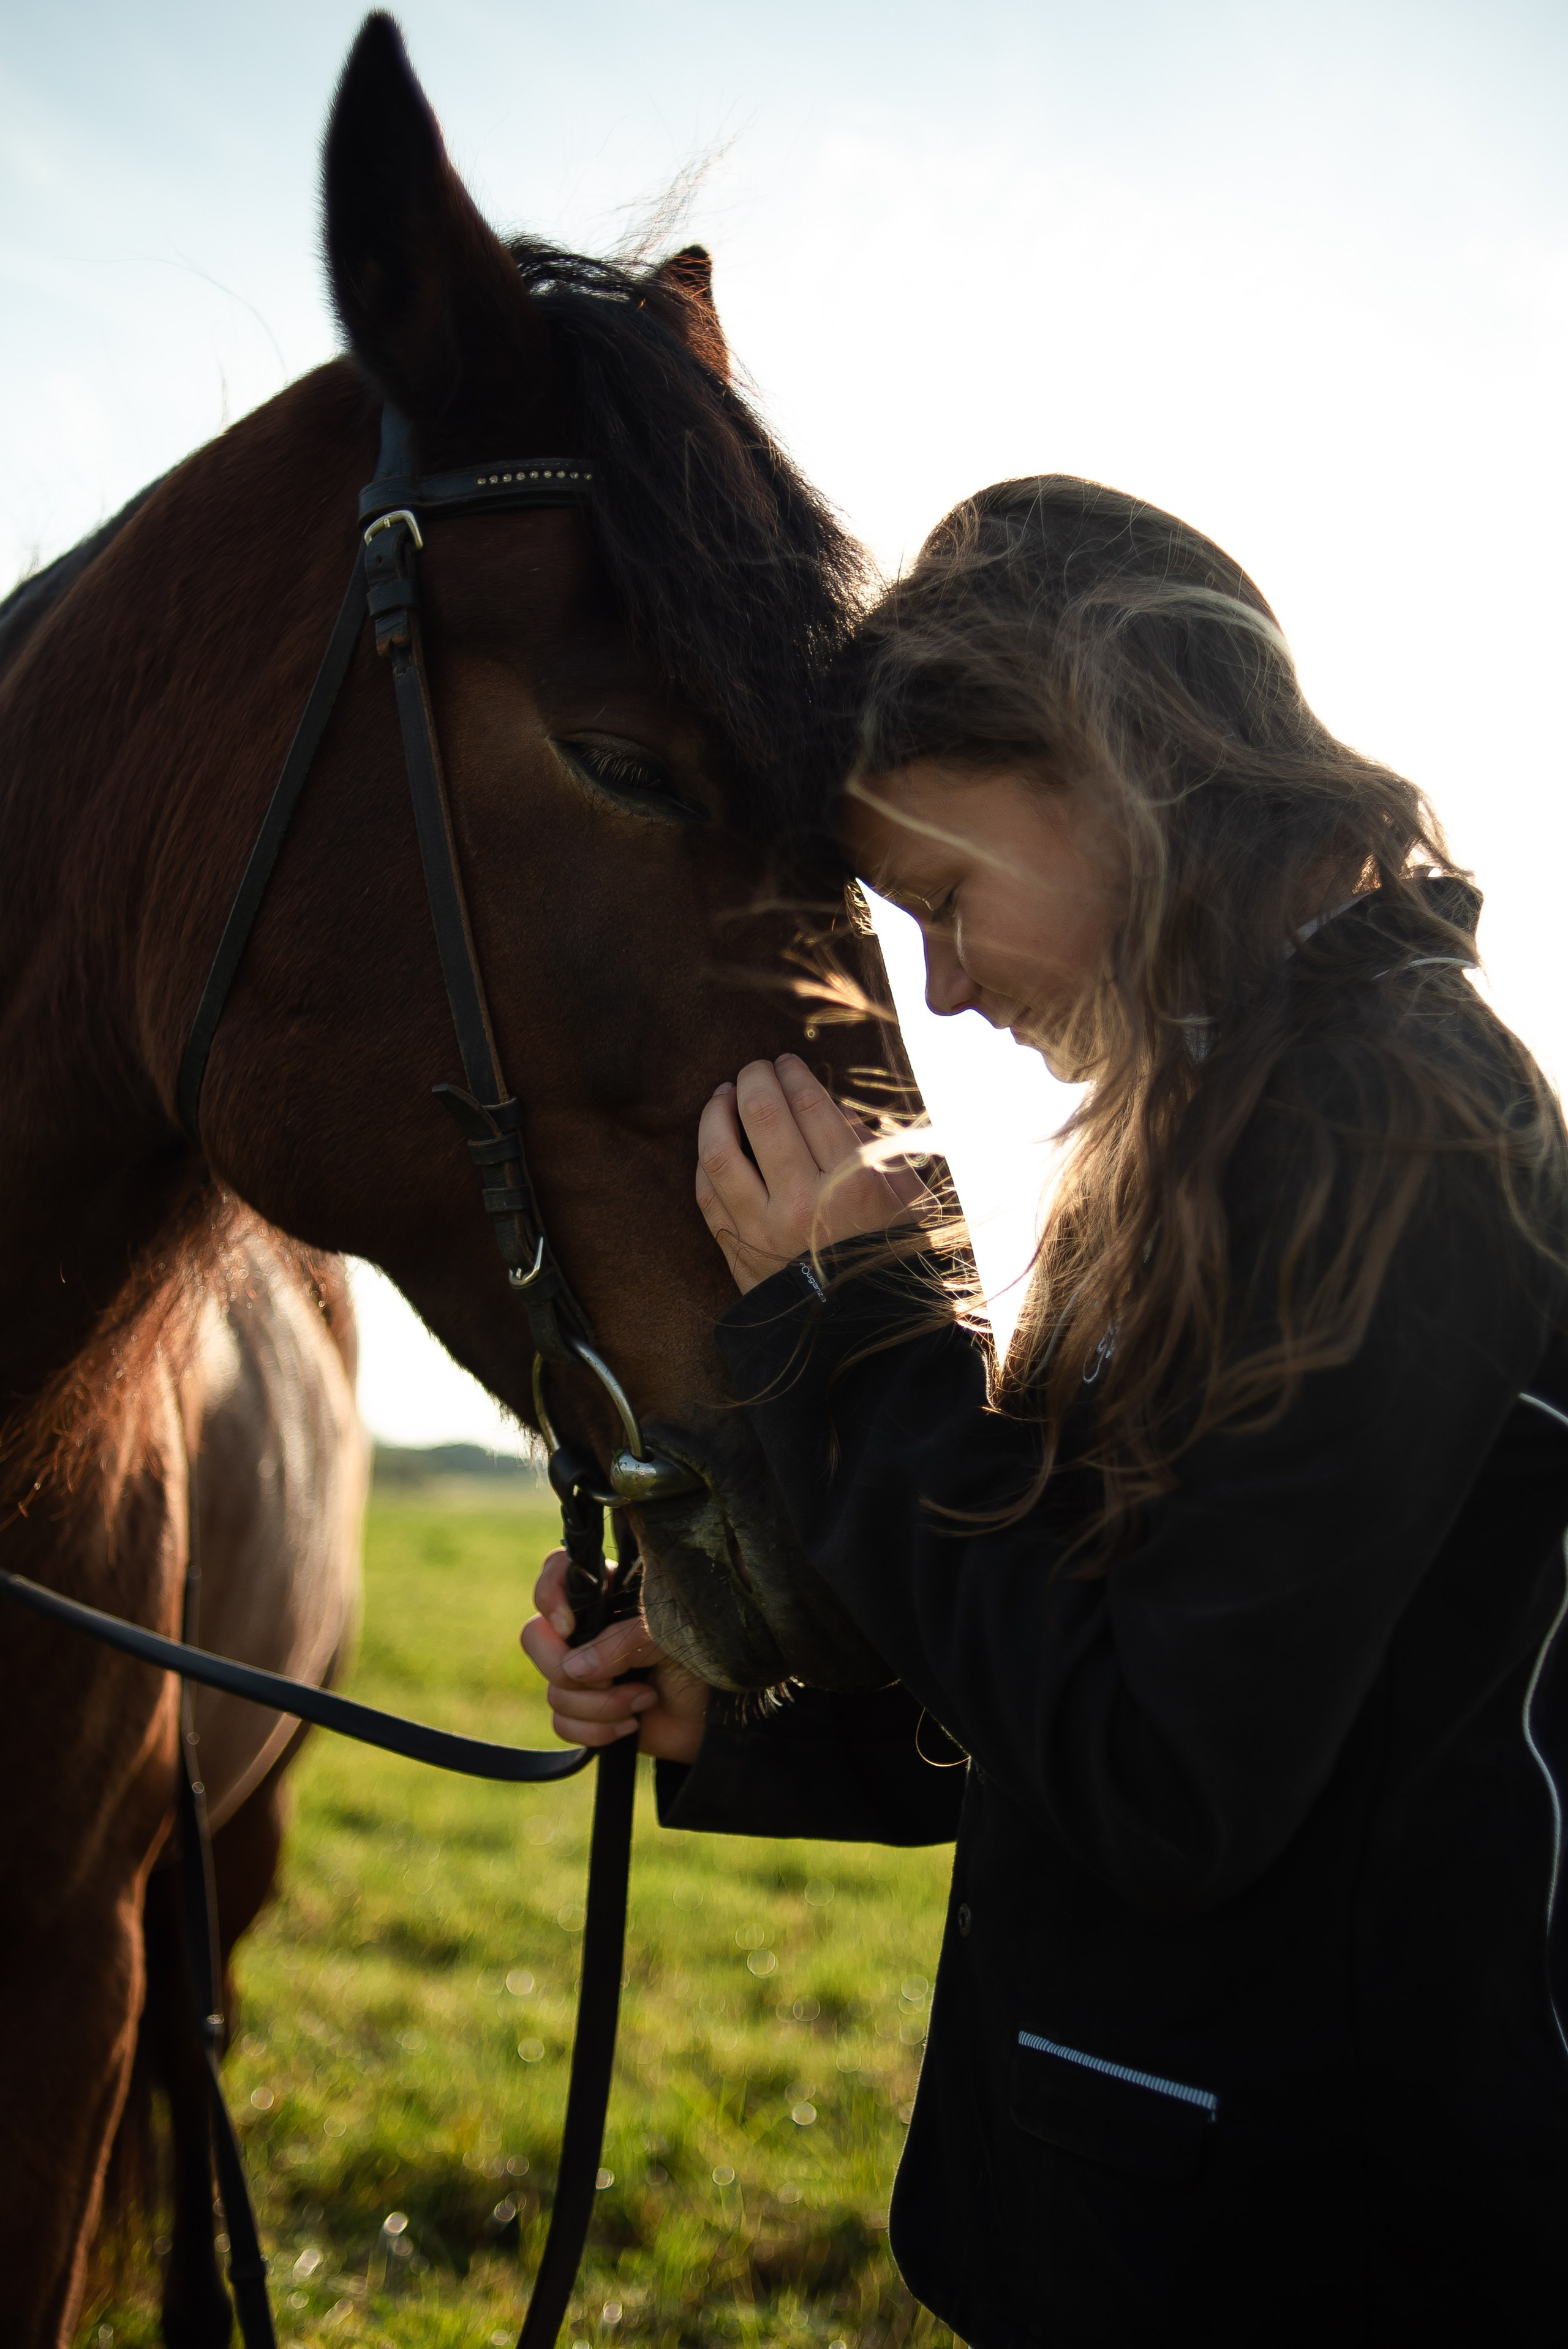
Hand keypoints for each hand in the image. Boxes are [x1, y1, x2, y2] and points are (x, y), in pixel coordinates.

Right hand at [520, 1547, 710, 1762]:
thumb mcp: (669, 1637)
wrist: (722, 1718)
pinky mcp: (587, 1711)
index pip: (557, 1572)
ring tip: (645, 1699)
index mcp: (610, 1593)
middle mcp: (590, 1629)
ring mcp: (585, 1670)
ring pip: (553, 1689)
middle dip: (567, 1668)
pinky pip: (561, 1723)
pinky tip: (632, 1725)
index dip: (550, 1596)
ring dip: (601, 1705)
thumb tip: (574, 1668)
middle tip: (612, 1678)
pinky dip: (596, 1730)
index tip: (569, 1626)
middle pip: (536, 1638)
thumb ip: (622, 1643)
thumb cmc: (706, 1661)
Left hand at [695, 1052, 930, 1293]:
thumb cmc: (893, 1262)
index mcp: (855, 1184)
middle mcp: (803, 1202)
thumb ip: (874, 1150)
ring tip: (723, 1095)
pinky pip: (707, 1196)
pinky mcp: (737, 1253)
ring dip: (716, 1113)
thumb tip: (832, 1109)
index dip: (793, 1074)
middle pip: (762, 1115)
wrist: (862, 1339)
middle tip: (755, 1069)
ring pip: (721, 1152)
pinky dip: (705, 1163)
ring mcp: (763, 1230)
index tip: (787, 1062)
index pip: (811, 1105)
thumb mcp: (907, 1203)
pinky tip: (713, 1145)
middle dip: (754, 1078)